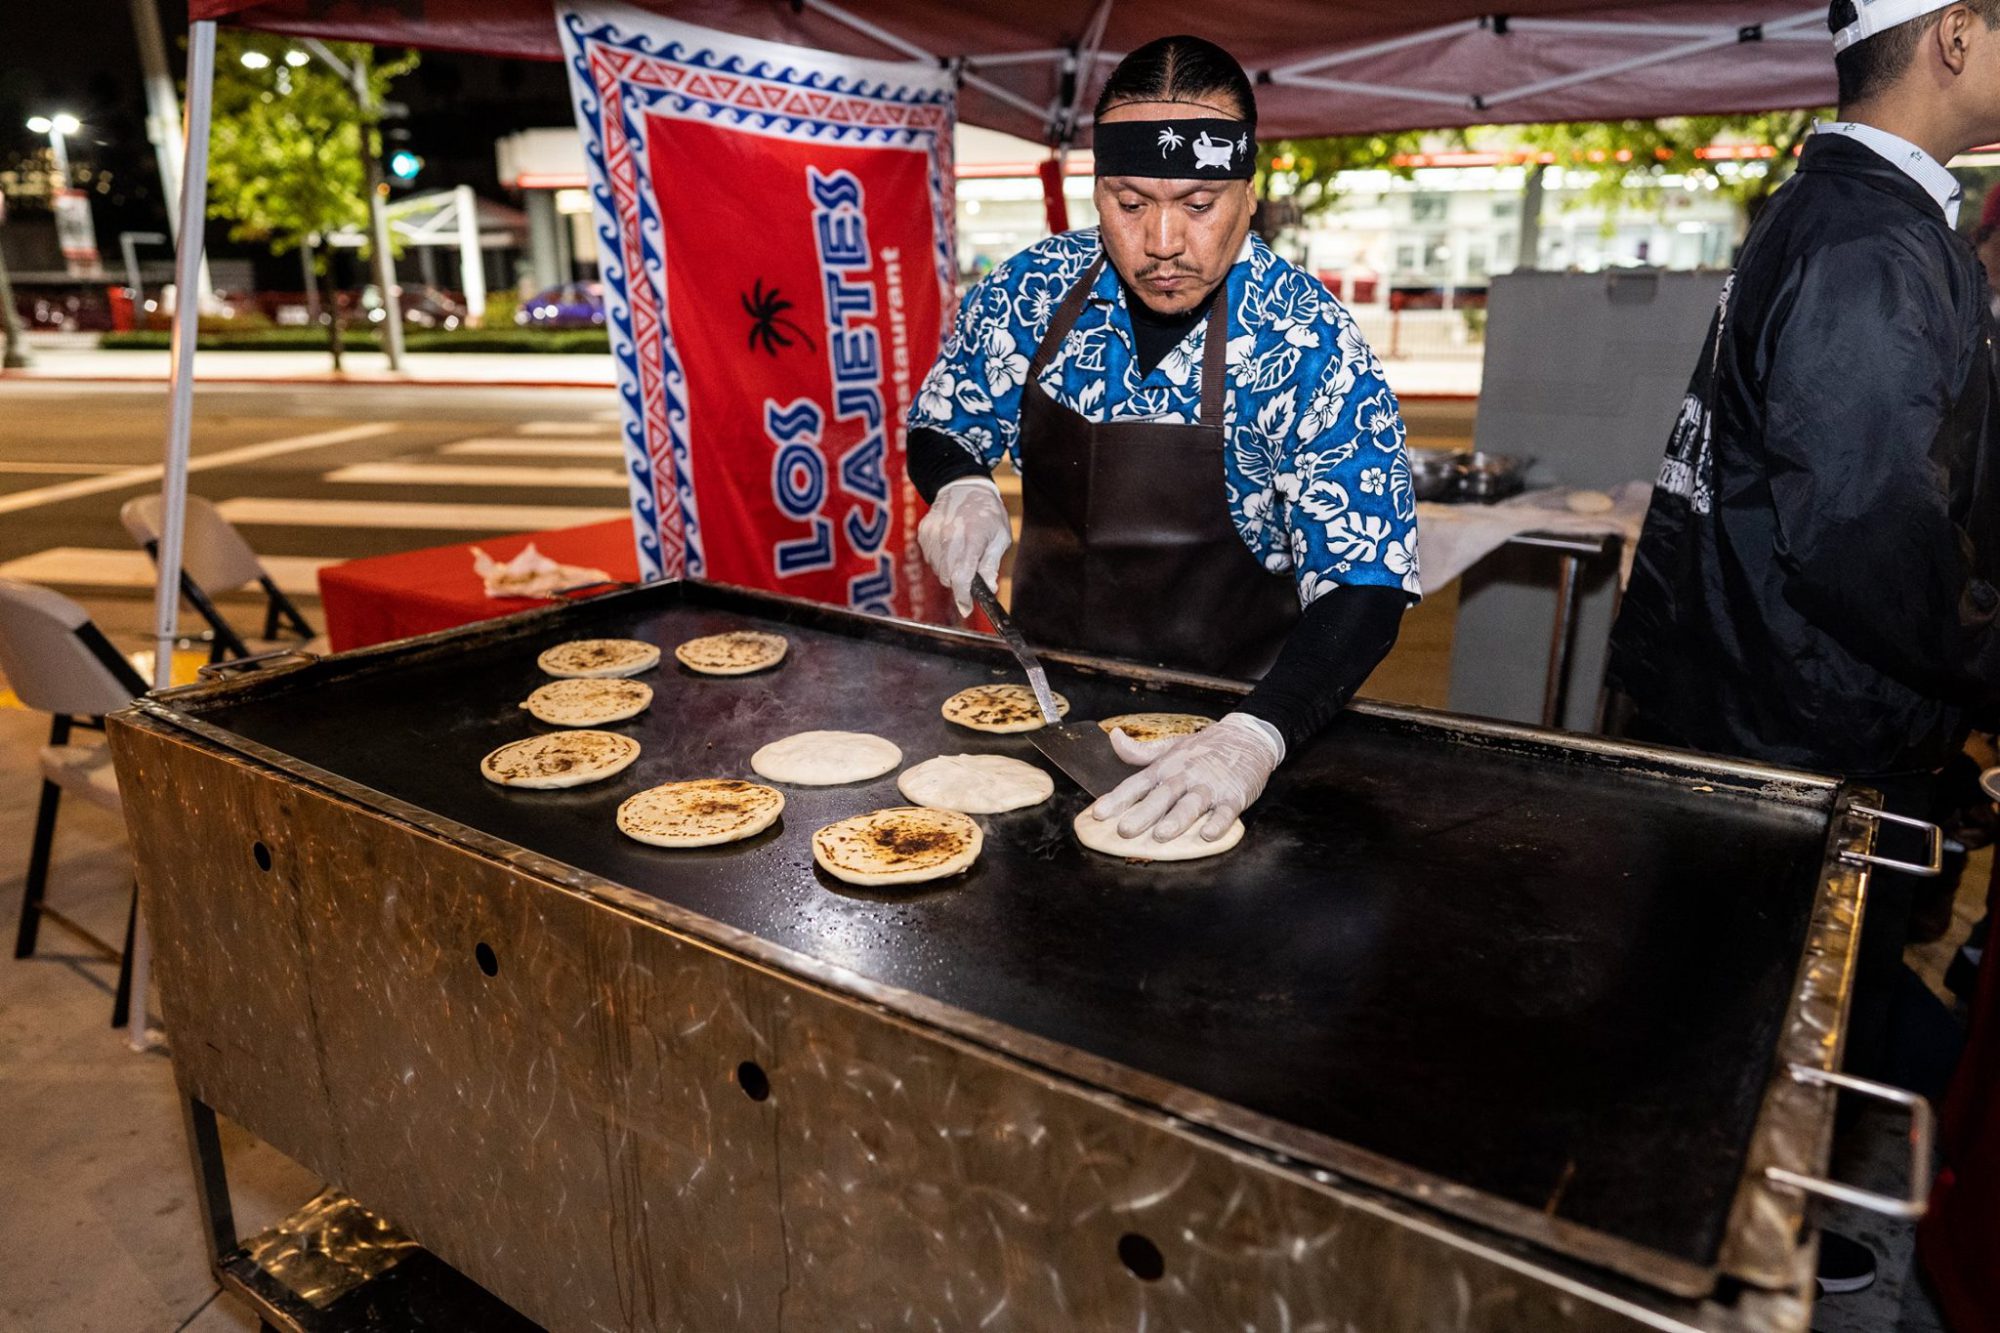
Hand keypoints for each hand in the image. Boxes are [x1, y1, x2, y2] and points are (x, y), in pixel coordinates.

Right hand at [917, 478, 1011, 617]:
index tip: (966, 608)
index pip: (962, 576)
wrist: (962, 486)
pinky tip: (951, 545)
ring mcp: (933, 535)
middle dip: (960, 583)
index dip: (963, 596)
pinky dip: (941, 559)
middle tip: (972, 572)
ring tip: (962, 552)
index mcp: (972, 537)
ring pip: (938, 570)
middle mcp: (948, 537)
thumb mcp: (1000, 537)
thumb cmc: (988, 512)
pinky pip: (930, 558)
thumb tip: (989, 589)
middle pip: (948, 577)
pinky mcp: (923, 534)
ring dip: (950, 571)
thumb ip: (991, 564)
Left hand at [1089, 712, 1284, 841]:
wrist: (1248, 737)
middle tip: (1124, 830)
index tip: (1098, 814)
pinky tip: (1207, 835)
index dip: (1117, 799)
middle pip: (1161, 796)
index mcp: (1166, 767)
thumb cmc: (1205, 747)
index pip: (1137, 784)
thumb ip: (1140, 751)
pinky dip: (1217, 824)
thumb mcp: (1170, 746)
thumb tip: (1114, 738)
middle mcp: (1185, 776)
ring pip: (1191, 804)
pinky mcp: (1234, 795)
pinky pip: (1226, 812)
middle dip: (1142, 814)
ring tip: (1162, 834)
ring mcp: (1209, 786)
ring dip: (1177, 820)